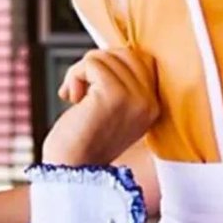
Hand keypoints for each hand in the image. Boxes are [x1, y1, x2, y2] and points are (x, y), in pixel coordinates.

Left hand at [43, 47, 158, 166]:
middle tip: (81, 89)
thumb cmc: (82, 140)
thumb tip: (106, 53)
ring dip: (80, 72)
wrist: (69, 169)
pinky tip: (71, 98)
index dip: (112, 64)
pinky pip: (91, 63)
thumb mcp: (111, 111)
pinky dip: (74, 75)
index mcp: (153, 107)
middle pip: (124, 53)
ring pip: (104, 56)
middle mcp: (149, 102)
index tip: (93, 87)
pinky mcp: (114, 94)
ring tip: (75, 97)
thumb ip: (119, 85)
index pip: (141, 60)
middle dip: (96, 64)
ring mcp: (135, 98)